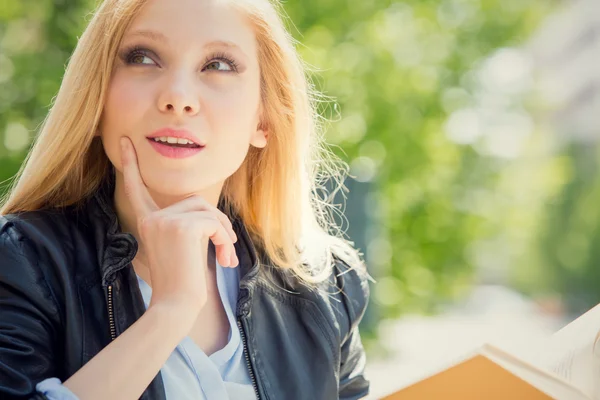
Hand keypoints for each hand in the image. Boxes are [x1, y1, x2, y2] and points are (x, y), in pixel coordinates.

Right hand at [120, 136, 237, 314]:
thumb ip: (186, 224)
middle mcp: (151, 217)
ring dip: (224, 232)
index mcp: (147, 221)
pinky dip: (224, 238)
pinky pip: (213, 222)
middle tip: (227, 246)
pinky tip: (223, 257)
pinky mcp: (181, 226)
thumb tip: (212, 217)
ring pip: (207, 211)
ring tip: (227, 255)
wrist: (176, 304)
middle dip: (217, 222)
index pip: (138, 189)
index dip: (132, 165)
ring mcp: (164, 220)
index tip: (124, 141)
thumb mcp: (179, 247)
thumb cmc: (181, 281)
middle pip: (196, 201)